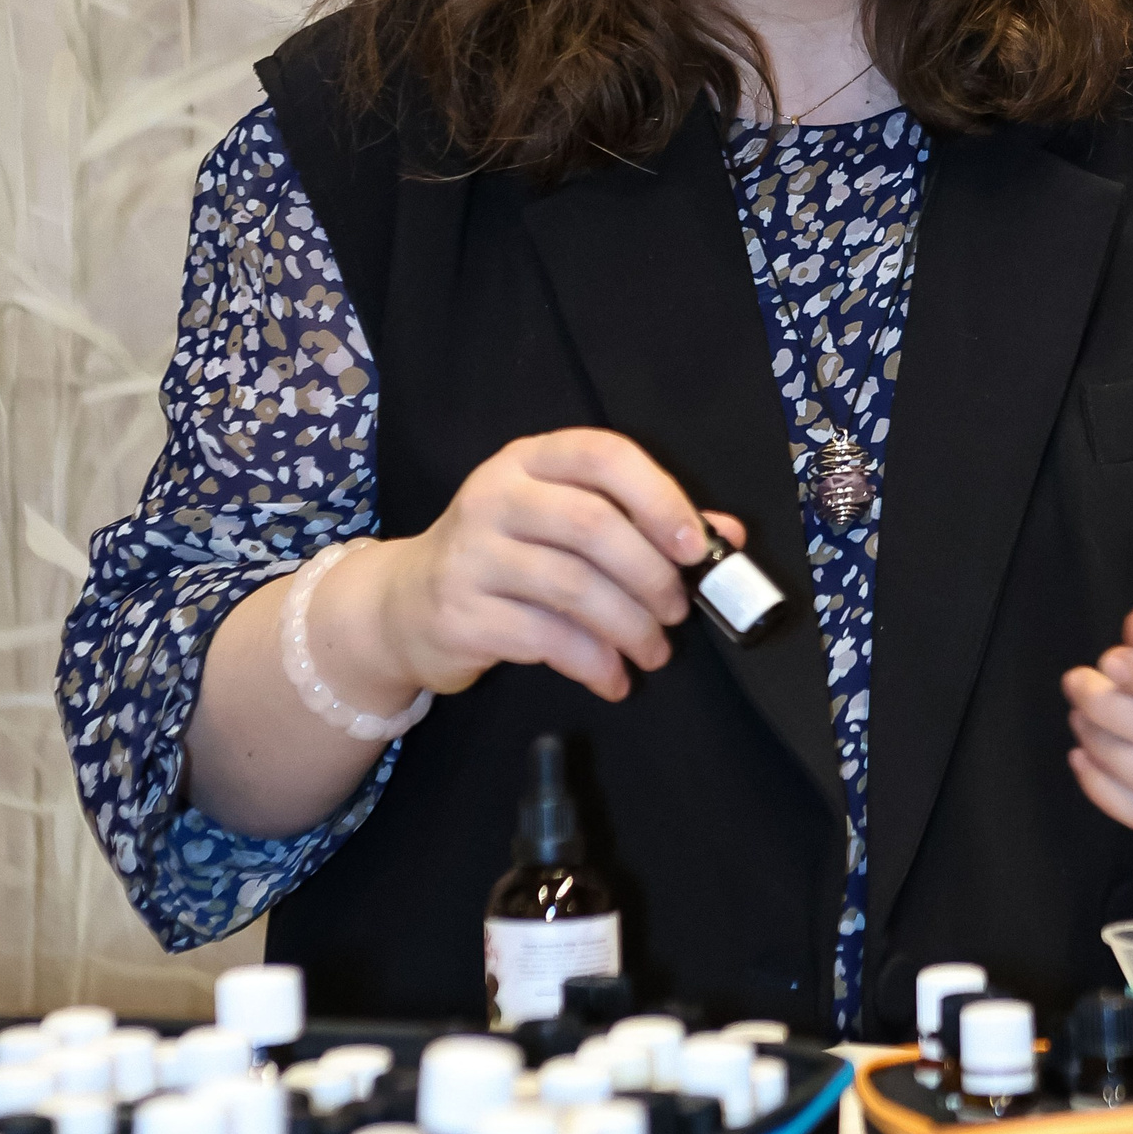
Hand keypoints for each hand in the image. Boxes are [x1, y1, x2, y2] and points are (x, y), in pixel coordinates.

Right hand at [334, 430, 743, 708]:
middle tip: (677, 612)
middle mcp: (494, 495)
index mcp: (529, 460)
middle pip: (593, 526)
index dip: (658, 496)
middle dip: (650, 575)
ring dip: (630, 627)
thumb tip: (728, 537)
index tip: (695, 546)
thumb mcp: (563, 521)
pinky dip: (594, 663)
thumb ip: (643, 521)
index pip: (602, 455)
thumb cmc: (505, 555)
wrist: (404, 605)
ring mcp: (470, 554)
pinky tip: (614, 678)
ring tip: (654, 653)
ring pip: (574, 587)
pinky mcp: (460, 613)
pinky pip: (545, 639)